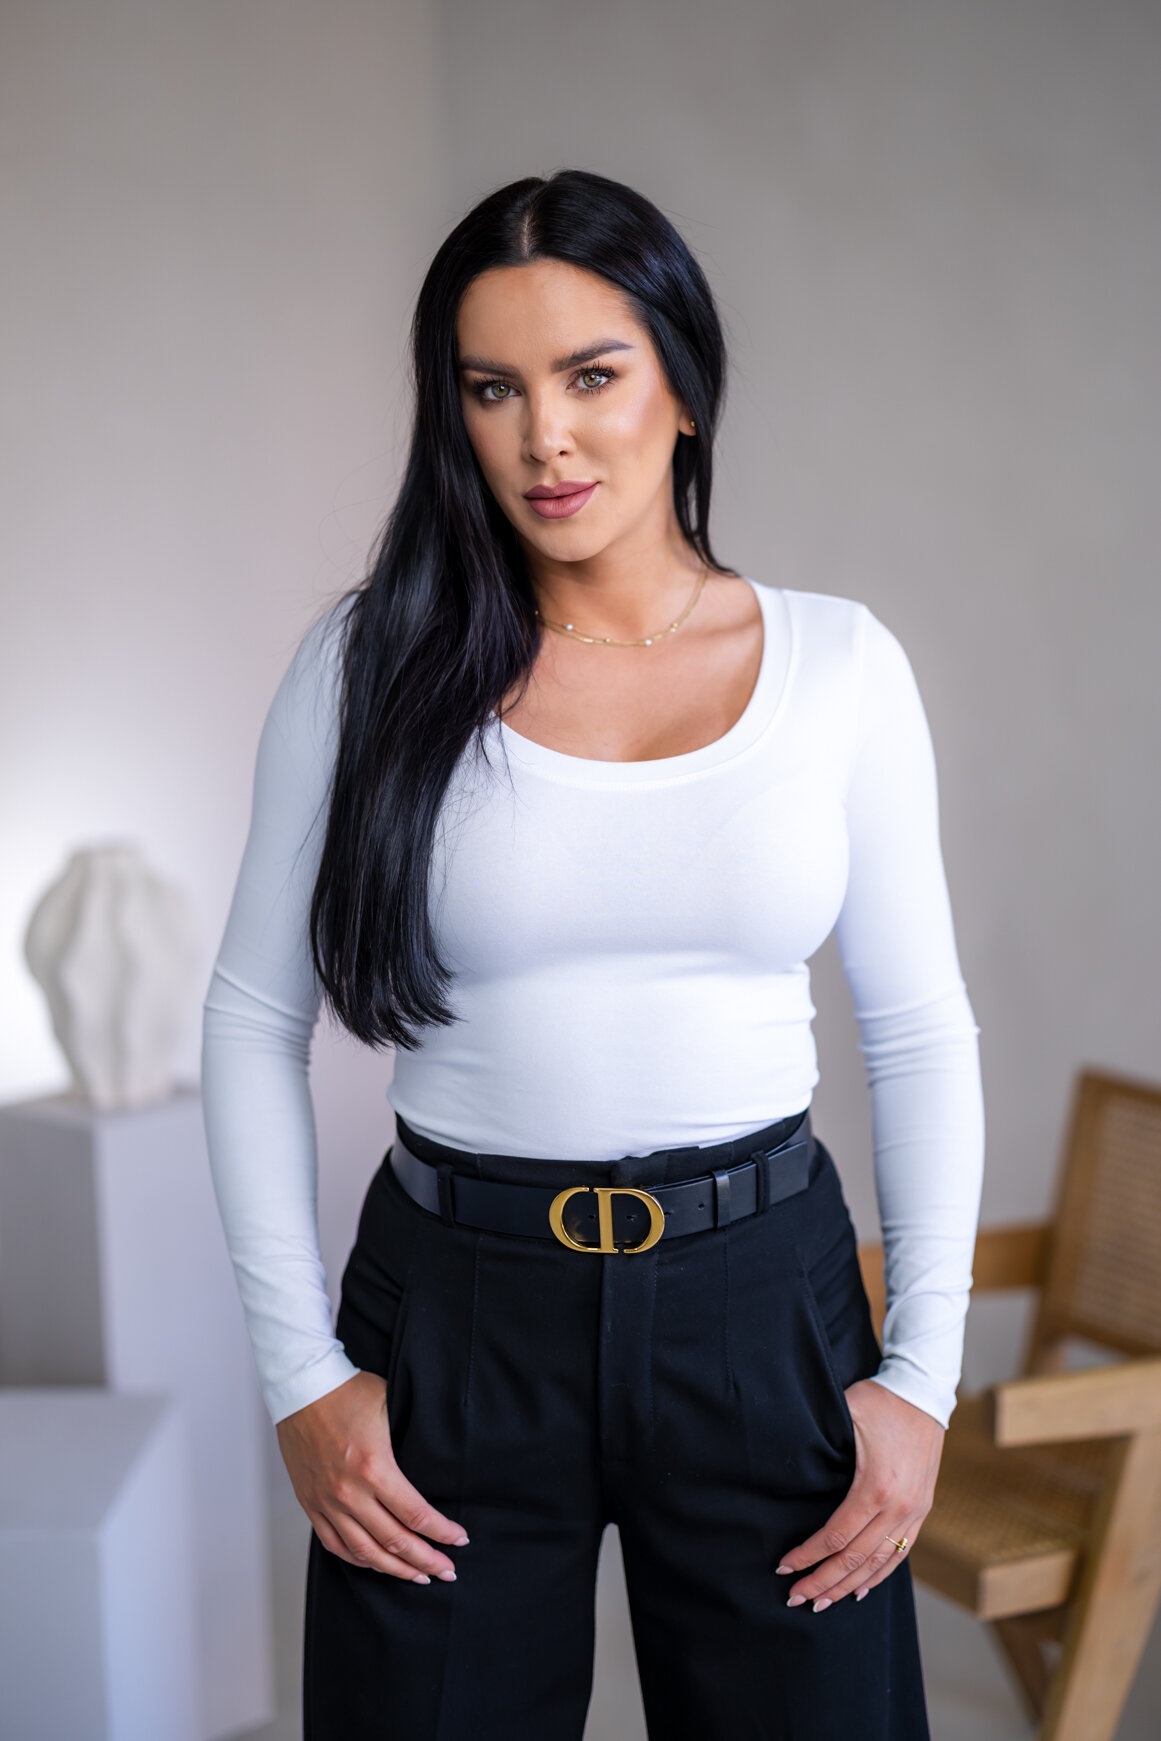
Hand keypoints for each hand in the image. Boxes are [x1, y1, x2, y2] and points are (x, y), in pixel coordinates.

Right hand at [276, 1370, 468, 1583]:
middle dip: (427, 1560)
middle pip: (395, 1541)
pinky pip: (335, 1544)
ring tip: (418, 1576)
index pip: (417, 1514)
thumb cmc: (347, 1392)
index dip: (442, 1532)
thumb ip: (409, 1438)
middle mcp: (350, 1492)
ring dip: (395, 1569)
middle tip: (447, 1571)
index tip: (459, 1540)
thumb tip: (435, 1459)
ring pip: (365, 1552)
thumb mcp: (390, 1406)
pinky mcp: (310, 1503)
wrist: (301, 1387)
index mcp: (375, 1467)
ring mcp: (327, 1501)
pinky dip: (358, 1559)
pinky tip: (376, 1563)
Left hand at [775, 1378, 943, 1609]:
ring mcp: (914, 1511)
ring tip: (823, 1602)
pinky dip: (879, 1574)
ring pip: (878, 1563)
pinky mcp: (922, 1509)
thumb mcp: (845, 1414)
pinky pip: (900, 1553)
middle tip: (795, 1598)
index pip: (835, 1537)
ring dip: (848, 1585)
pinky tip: (862, 1588)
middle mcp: (898, 1507)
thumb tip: (785, 1459)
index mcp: (876, 1487)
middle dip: (822, 1581)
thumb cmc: (879, 1401)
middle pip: (855, 1559)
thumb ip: (821, 1442)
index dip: (807, 1556)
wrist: (923, 1393)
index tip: (784, 1566)